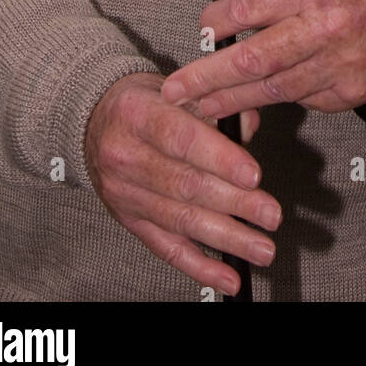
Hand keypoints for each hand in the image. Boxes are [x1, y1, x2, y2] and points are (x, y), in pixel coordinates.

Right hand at [84, 72, 280, 295]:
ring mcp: (126, 194)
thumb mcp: (176, 89)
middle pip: (185, 185)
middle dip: (234, 203)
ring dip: (226, 238)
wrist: (95, 121)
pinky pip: (166, 248)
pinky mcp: (130, 221)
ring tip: (261, 247)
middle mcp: (126, 156)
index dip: (220, 159)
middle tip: (270, 214)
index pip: (181, 138)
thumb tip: (249, 127)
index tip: (254, 175)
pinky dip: (200, 266)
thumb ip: (215, 105)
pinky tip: (228, 275)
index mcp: (138, 114)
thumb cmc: (144, 104)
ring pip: (180, 220)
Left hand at [160, 0, 365, 118]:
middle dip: (209, 77)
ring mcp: (342, 63)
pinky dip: (279, 98)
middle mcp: (328, 25)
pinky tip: (257, 100)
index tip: (201, 30)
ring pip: (275, 89)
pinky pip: (305, 99)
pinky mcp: (352, 92)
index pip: (255, 6)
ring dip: (232, 100)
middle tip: (177, 90)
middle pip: (255, 57)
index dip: (220, 21)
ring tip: (200, 107)